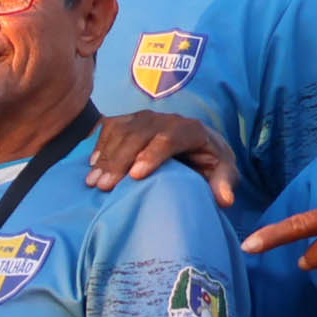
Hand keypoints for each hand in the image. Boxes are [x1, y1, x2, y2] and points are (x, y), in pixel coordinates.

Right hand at [87, 106, 235, 204]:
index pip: (169, 138)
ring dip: (104, 156)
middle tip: (103, 186)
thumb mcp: (224, 171)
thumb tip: (224, 200)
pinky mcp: (129, 119)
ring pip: (121, 131)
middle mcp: (166, 119)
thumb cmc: (209, 161)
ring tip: (92, 182)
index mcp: (191, 129)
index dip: (151, 155)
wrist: (197, 142)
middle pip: (138, 134)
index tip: (135, 177)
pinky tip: (91, 165)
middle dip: (119, 160)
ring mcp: (145, 117)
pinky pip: (109, 127)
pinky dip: (99, 144)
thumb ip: (225, 183)